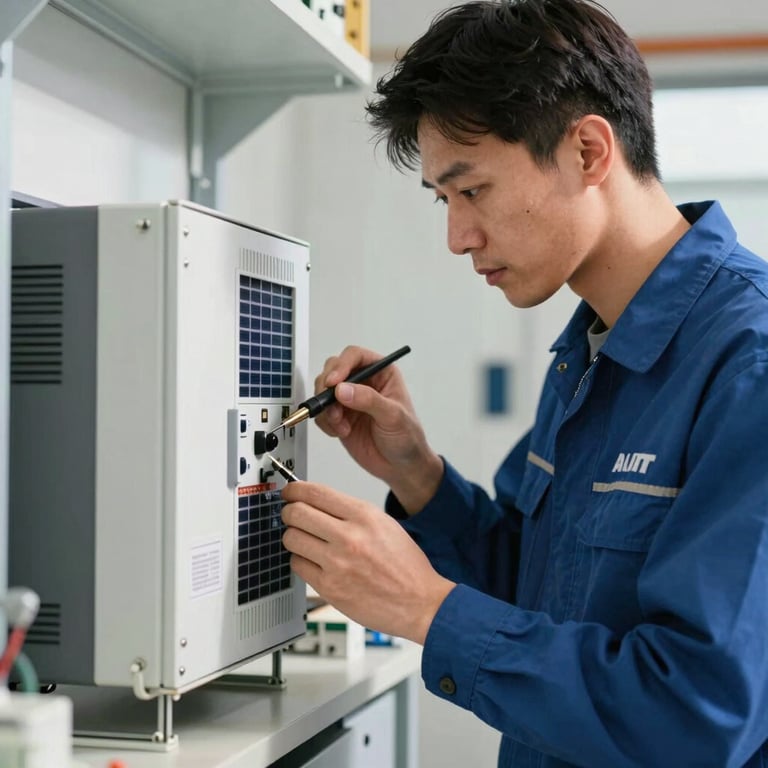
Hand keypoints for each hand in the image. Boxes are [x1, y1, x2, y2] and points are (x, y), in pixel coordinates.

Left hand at [281, 481, 455, 644]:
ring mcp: (337, 563)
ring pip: (291, 539)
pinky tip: (314, 561)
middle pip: (296, 513)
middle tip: (291, 515)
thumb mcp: (384, 524)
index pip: (315, 492)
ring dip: (293, 537)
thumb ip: (350, 512)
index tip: (290, 492)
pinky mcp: (329, 588)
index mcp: (364, 515)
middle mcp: (349, 536)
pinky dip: (301, 561)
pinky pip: (297, 565)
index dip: (294, 490)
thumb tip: (317, 504)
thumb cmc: (406, 565)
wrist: (420, 602)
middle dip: (289, 512)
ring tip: (305, 540)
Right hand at [314, 345, 443, 511]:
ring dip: (325, 408)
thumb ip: (369, 400)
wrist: (401, 467)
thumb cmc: (407, 438)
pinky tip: (340, 432)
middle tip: (330, 405)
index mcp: (381, 373)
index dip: (341, 365)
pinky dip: (325, 422)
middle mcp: (363, 382)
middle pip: (333, 370)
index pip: (355, 356)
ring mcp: (349, 399)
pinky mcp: (339, 416)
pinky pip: (321, 412)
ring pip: (323, 391)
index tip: (333, 382)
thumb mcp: (393, 416)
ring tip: (340, 424)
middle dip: (327, 387)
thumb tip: (343, 389)